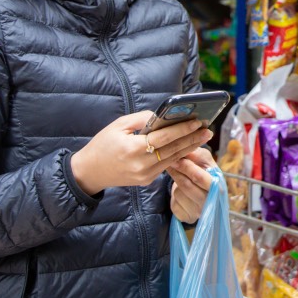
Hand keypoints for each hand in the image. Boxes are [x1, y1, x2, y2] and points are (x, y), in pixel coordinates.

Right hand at [69, 112, 212, 196]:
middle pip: (173, 150)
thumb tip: (162, 116)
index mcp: (133, 149)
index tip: (198, 122)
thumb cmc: (102, 145)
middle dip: (192, 139)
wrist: (89, 172)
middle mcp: (141, 164)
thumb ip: (142, 119)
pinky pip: (165, 166)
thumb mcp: (119, 125)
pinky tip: (187, 147)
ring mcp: (145, 175)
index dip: (183, 129)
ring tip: (202, 137)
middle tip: (208, 130)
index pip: (165, 137)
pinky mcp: (146, 181)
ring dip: (189, 148)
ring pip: (173, 159)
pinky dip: (177, 156)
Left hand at [167, 148, 217, 223]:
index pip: (200, 177)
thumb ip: (197, 154)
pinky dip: (174, 195)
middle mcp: (210, 202)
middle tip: (170, 163)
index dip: (187, 166)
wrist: (201, 193)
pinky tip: (180, 192)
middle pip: (187, 185)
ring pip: (179, 193)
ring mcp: (198, 211)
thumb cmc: (204, 173)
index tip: (175, 157)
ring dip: (175, 182)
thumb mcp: (205, 161)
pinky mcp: (187, 217)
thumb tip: (186, 149)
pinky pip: (175, 203)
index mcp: (218, 186)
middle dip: (178, 172)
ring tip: (178, 176)